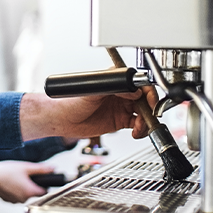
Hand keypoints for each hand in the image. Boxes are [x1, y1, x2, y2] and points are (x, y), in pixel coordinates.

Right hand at [0, 161, 54, 202]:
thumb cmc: (7, 170)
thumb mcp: (26, 167)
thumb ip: (41, 169)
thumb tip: (53, 168)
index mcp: (30, 191)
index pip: (44, 191)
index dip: (43, 184)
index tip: (39, 178)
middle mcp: (23, 199)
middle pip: (33, 193)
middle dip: (30, 185)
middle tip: (24, 175)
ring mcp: (14, 201)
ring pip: (23, 195)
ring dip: (22, 188)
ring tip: (15, 178)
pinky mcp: (7, 200)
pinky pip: (14, 196)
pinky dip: (13, 191)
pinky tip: (9, 182)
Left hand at [19, 89, 153, 141]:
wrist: (61, 119)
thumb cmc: (70, 100)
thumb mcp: (93, 92)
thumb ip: (114, 89)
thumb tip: (135, 92)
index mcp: (115, 80)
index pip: (139, 83)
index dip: (148, 93)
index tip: (150, 102)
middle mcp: (120, 92)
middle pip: (145, 98)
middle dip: (150, 109)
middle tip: (149, 118)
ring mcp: (121, 106)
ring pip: (144, 112)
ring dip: (146, 121)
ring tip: (139, 128)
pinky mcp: (120, 120)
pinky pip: (138, 124)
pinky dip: (141, 129)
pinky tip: (136, 132)